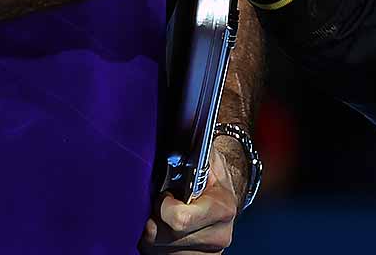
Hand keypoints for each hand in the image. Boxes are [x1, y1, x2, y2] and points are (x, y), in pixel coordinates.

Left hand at [138, 137, 245, 252]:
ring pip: (157, 249)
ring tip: (161, 215)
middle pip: (163, 237)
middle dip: (153, 218)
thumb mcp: (207, 158)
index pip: (179, 220)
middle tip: (159, 203)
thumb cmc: (209, 173)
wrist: (223, 198)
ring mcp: (207, 253)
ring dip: (152, 232)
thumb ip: (194, 154)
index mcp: (223, 208)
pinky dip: (156, 244)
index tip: (164, 194)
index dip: (163, 206)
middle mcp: (219, 236)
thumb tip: (178, 132)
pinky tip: (164, 228)